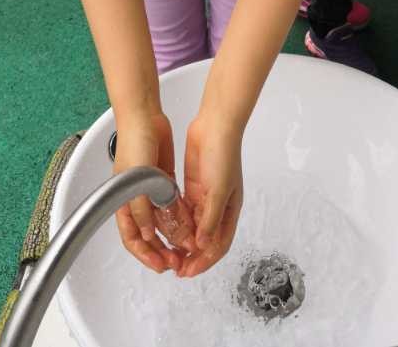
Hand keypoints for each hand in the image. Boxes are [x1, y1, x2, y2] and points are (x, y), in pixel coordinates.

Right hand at [114, 111, 196, 273]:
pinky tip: (189, 224)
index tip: (161, 264)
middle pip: (148, 233)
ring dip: (173, 234)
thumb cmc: (133, 144)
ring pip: (162, 220)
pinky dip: (178, 215)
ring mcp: (150, 189)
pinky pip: (170, 203)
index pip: (133, 238)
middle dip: (162, 249)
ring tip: (187, 245)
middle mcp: (136, 199)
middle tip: (177, 261)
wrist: (144, 117)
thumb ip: (142, 210)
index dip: (146, 254)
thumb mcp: (136, 182)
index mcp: (123, 202)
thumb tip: (148, 235)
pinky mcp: (162, 178)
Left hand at [177, 111, 243, 277]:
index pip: (218, 244)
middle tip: (176, 267)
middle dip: (192, 255)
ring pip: (193, 226)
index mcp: (230, 209)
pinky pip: (185, 210)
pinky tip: (166, 231)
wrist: (214, 126)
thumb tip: (203, 245)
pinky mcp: (193, 186)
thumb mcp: (219, 190)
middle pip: (205, 239)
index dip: (204, 261)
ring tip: (169, 253)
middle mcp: (218, 206)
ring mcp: (205, 196)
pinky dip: (178, 223)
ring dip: (183, 241)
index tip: (188, 271)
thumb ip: (210, 219)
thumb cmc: (224, 154)